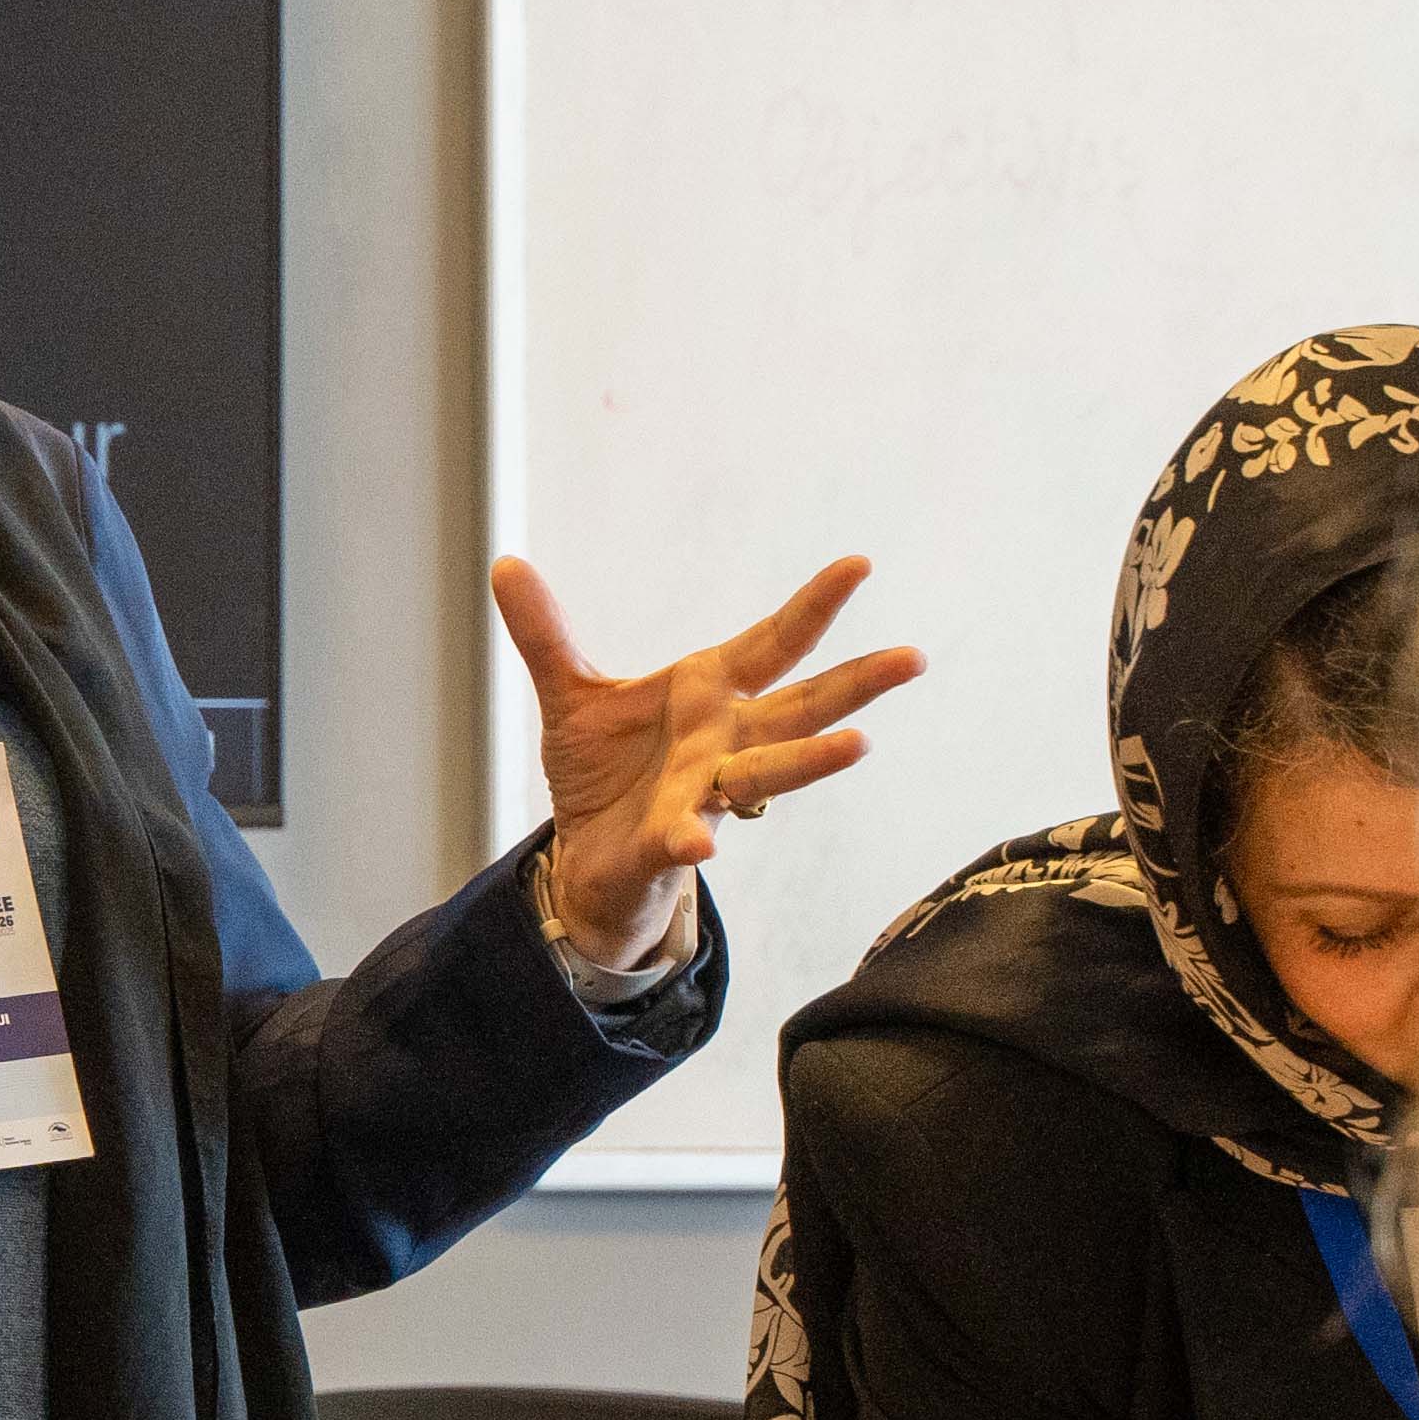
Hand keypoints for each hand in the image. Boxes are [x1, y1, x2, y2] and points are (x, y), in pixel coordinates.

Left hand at [497, 555, 921, 970]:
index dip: (812, 608)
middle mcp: (723, 744)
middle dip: (854, 686)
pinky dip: (691, 838)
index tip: (859, 565)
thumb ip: (545, 633)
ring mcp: (704, 795)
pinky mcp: (666, 843)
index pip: (773, 645)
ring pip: (767, 775)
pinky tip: (701, 841)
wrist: (586, 856)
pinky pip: (682, 839)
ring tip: (858, 744)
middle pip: (799, 710)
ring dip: (810, 761)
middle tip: (911, 658)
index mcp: (708, 696)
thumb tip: (506, 563)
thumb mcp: (569, 694)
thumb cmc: (602, 772)